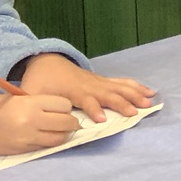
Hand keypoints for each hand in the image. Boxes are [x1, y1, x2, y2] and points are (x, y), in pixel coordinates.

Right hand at [0, 91, 79, 155]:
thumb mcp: (16, 98)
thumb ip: (39, 103)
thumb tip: (61, 109)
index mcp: (30, 104)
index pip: (65, 105)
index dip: (65, 106)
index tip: (61, 107)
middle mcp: (32, 121)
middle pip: (67, 123)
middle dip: (70, 121)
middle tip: (66, 120)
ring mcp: (28, 138)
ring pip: (60, 138)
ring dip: (63, 134)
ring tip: (57, 129)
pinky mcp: (23, 150)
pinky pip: (46, 147)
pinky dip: (49, 141)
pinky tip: (43, 136)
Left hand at [17, 53, 154, 123]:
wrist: (46, 60)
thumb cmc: (39, 80)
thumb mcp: (31, 93)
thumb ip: (32, 105)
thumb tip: (32, 118)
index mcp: (73, 90)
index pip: (86, 100)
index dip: (93, 109)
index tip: (103, 120)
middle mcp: (89, 85)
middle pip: (109, 94)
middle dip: (123, 103)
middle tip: (135, 113)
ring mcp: (98, 82)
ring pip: (120, 87)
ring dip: (135, 95)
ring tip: (149, 103)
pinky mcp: (103, 81)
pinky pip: (123, 83)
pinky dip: (137, 86)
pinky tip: (150, 91)